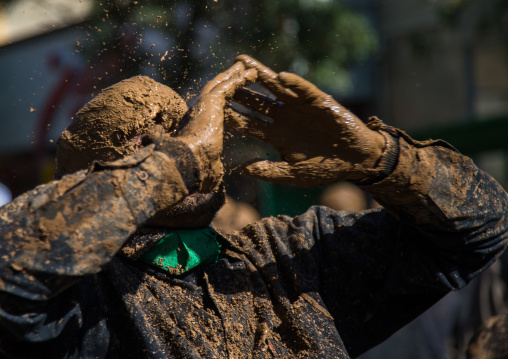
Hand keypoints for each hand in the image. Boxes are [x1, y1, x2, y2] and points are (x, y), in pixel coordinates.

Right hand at [175, 62, 256, 191]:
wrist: (183, 166)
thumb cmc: (193, 174)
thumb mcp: (207, 172)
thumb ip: (211, 170)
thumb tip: (213, 183)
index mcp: (197, 126)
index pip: (212, 109)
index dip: (222, 101)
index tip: (229, 96)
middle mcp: (198, 111)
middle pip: (216, 92)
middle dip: (228, 81)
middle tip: (238, 72)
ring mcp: (203, 105)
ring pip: (221, 85)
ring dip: (235, 75)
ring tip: (247, 67)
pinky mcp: (210, 102)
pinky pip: (227, 86)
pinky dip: (239, 78)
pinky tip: (251, 73)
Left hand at [226, 55, 386, 186]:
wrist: (355, 161)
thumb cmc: (324, 169)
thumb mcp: (293, 174)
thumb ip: (268, 171)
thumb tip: (240, 169)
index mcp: (276, 135)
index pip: (248, 123)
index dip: (231, 116)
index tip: (212, 109)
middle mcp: (284, 118)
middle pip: (256, 101)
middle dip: (238, 90)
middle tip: (219, 78)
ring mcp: (299, 108)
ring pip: (276, 88)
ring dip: (260, 75)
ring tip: (243, 62)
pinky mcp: (319, 101)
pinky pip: (304, 90)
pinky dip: (294, 84)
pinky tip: (280, 77)